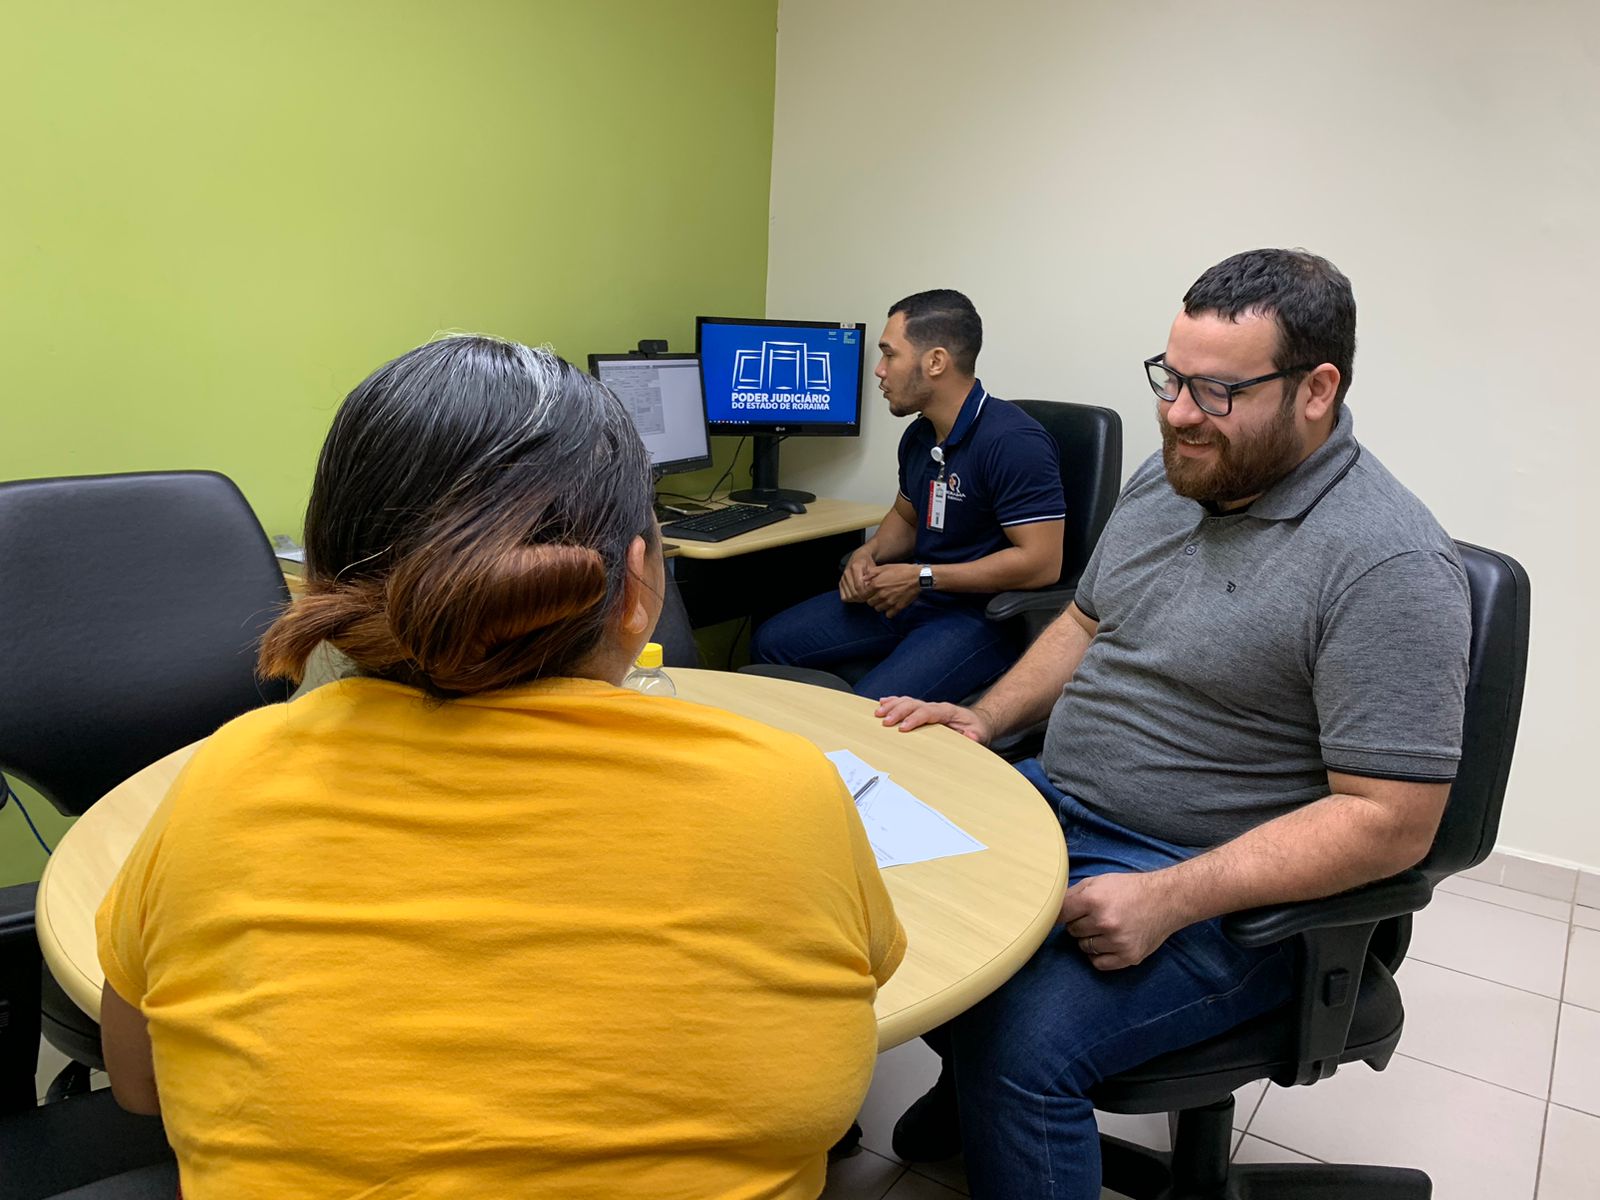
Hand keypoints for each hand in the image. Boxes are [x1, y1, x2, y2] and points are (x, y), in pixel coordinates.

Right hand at [839, 547, 876, 602]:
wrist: (859, 557)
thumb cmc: (868, 564)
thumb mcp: (874, 569)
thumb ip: (872, 578)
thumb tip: (869, 590)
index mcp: (855, 567)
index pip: (859, 586)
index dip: (866, 593)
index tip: (872, 595)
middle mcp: (847, 572)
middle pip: (853, 593)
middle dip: (862, 598)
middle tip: (869, 597)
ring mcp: (842, 578)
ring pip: (848, 596)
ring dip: (857, 600)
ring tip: (864, 597)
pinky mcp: (840, 583)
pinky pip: (843, 597)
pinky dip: (851, 599)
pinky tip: (857, 596)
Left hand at [862, 562, 920, 616]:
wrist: (917, 577)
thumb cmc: (902, 570)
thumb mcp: (885, 567)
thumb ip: (872, 573)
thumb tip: (863, 579)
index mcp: (876, 584)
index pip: (864, 595)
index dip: (866, 593)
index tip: (870, 592)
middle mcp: (881, 594)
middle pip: (870, 603)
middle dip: (872, 600)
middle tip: (878, 596)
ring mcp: (889, 602)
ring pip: (878, 609)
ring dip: (880, 605)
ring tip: (885, 600)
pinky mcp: (898, 607)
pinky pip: (888, 615)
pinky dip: (888, 612)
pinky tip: (891, 606)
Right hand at [873, 697, 993, 743]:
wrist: (977, 721)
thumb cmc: (976, 728)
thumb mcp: (980, 734)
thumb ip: (975, 736)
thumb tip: (970, 736)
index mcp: (947, 711)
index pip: (928, 712)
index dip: (914, 719)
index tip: (902, 728)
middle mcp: (936, 706)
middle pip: (914, 704)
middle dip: (898, 711)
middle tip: (884, 721)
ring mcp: (928, 706)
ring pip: (907, 701)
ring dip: (892, 706)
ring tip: (878, 712)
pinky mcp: (923, 710)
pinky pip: (907, 703)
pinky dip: (894, 702)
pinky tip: (882, 702)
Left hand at [1059, 871, 1187, 970]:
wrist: (1166, 900)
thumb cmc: (1130, 889)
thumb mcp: (1099, 881)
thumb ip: (1073, 893)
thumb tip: (1051, 906)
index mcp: (1094, 900)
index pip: (1060, 915)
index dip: (1060, 914)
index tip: (1064, 915)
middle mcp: (1104, 922)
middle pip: (1072, 931)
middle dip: (1079, 924)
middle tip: (1094, 916)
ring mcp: (1117, 941)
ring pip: (1084, 947)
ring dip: (1089, 939)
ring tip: (1105, 927)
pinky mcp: (1128, 956)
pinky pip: (1098, 963)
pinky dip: (1099, 955)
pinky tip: (1108, 943)